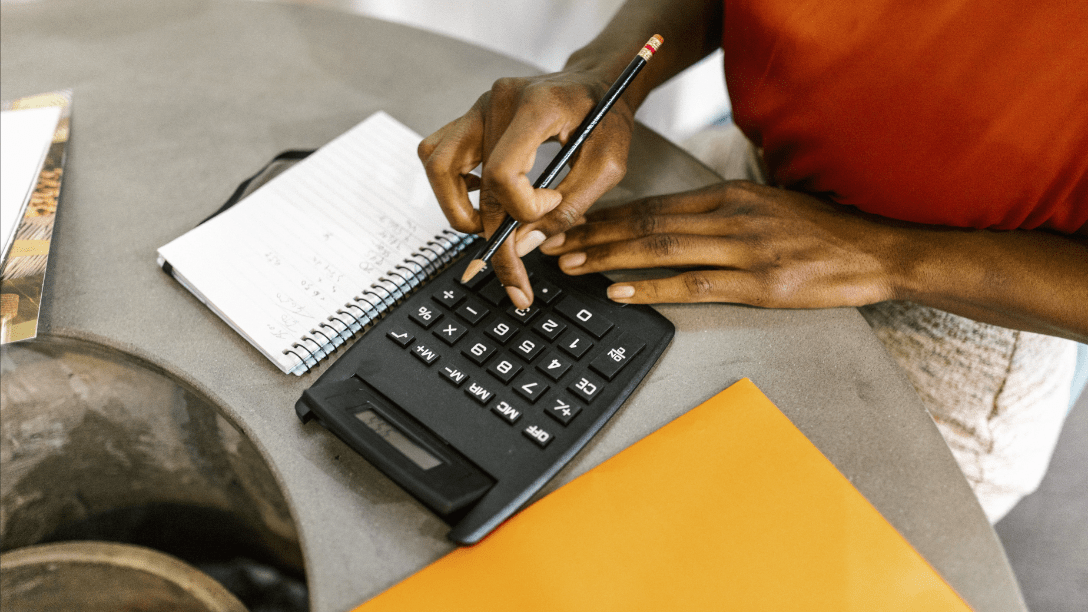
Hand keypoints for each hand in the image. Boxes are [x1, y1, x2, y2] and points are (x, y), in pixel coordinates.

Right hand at [417, 70, 633, 307]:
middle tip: (515, 279)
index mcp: (536, 107)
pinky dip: (451, 186)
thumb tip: (523, 246)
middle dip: (494, 239)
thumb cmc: (605, 117)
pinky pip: (437, 155)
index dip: (523, 207)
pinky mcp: (470, 117)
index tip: (551, 206)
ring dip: (458, 210)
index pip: (503, 172)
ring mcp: (478, 106)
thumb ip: (569, 207)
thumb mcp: (607, 165)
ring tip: (489, 233)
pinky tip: (482, 199)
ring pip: (438, 166)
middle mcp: (497, 101)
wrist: (597, 81)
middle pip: (475, 183)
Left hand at [540, 181, 899, 307]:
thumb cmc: (819, 232)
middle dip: (594, 235)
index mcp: (731, 195)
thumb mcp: (767, 205)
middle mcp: (733, 216)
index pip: (654, 204)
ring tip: (573, 266)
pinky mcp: (761, 285)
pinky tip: (620, 291)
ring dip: (610, 258)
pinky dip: (652, 288)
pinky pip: (695, 285)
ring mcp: (746, 249)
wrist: (875, 253)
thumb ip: (720, 211)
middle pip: (648, 223)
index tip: (573, 224)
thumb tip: (670, 222)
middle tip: (553, 245)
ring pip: (662, 249)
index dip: (607, 215)